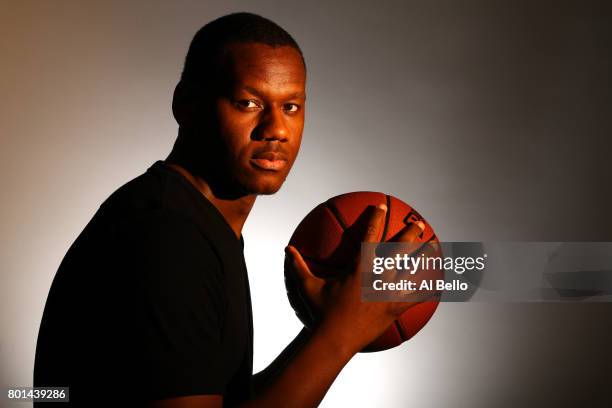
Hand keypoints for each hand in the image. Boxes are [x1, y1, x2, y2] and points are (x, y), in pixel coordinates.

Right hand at [285, 203, 431, 353]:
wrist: (334, 340)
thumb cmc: (320, 312)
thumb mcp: (307, 286)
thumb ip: (298, 266)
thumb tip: (286, 249)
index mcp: (359, 268)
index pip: (369, 237)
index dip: (375, 219)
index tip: (380, 207)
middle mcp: (378, 278)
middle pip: (399, 251)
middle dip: (410, 234)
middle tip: (418, 222)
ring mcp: (388, 294)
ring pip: (412, 272)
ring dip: (424, 258)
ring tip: (435, 246)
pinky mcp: (394, 309)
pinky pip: (415, 298)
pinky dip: (427, 291)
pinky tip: (439, 285)